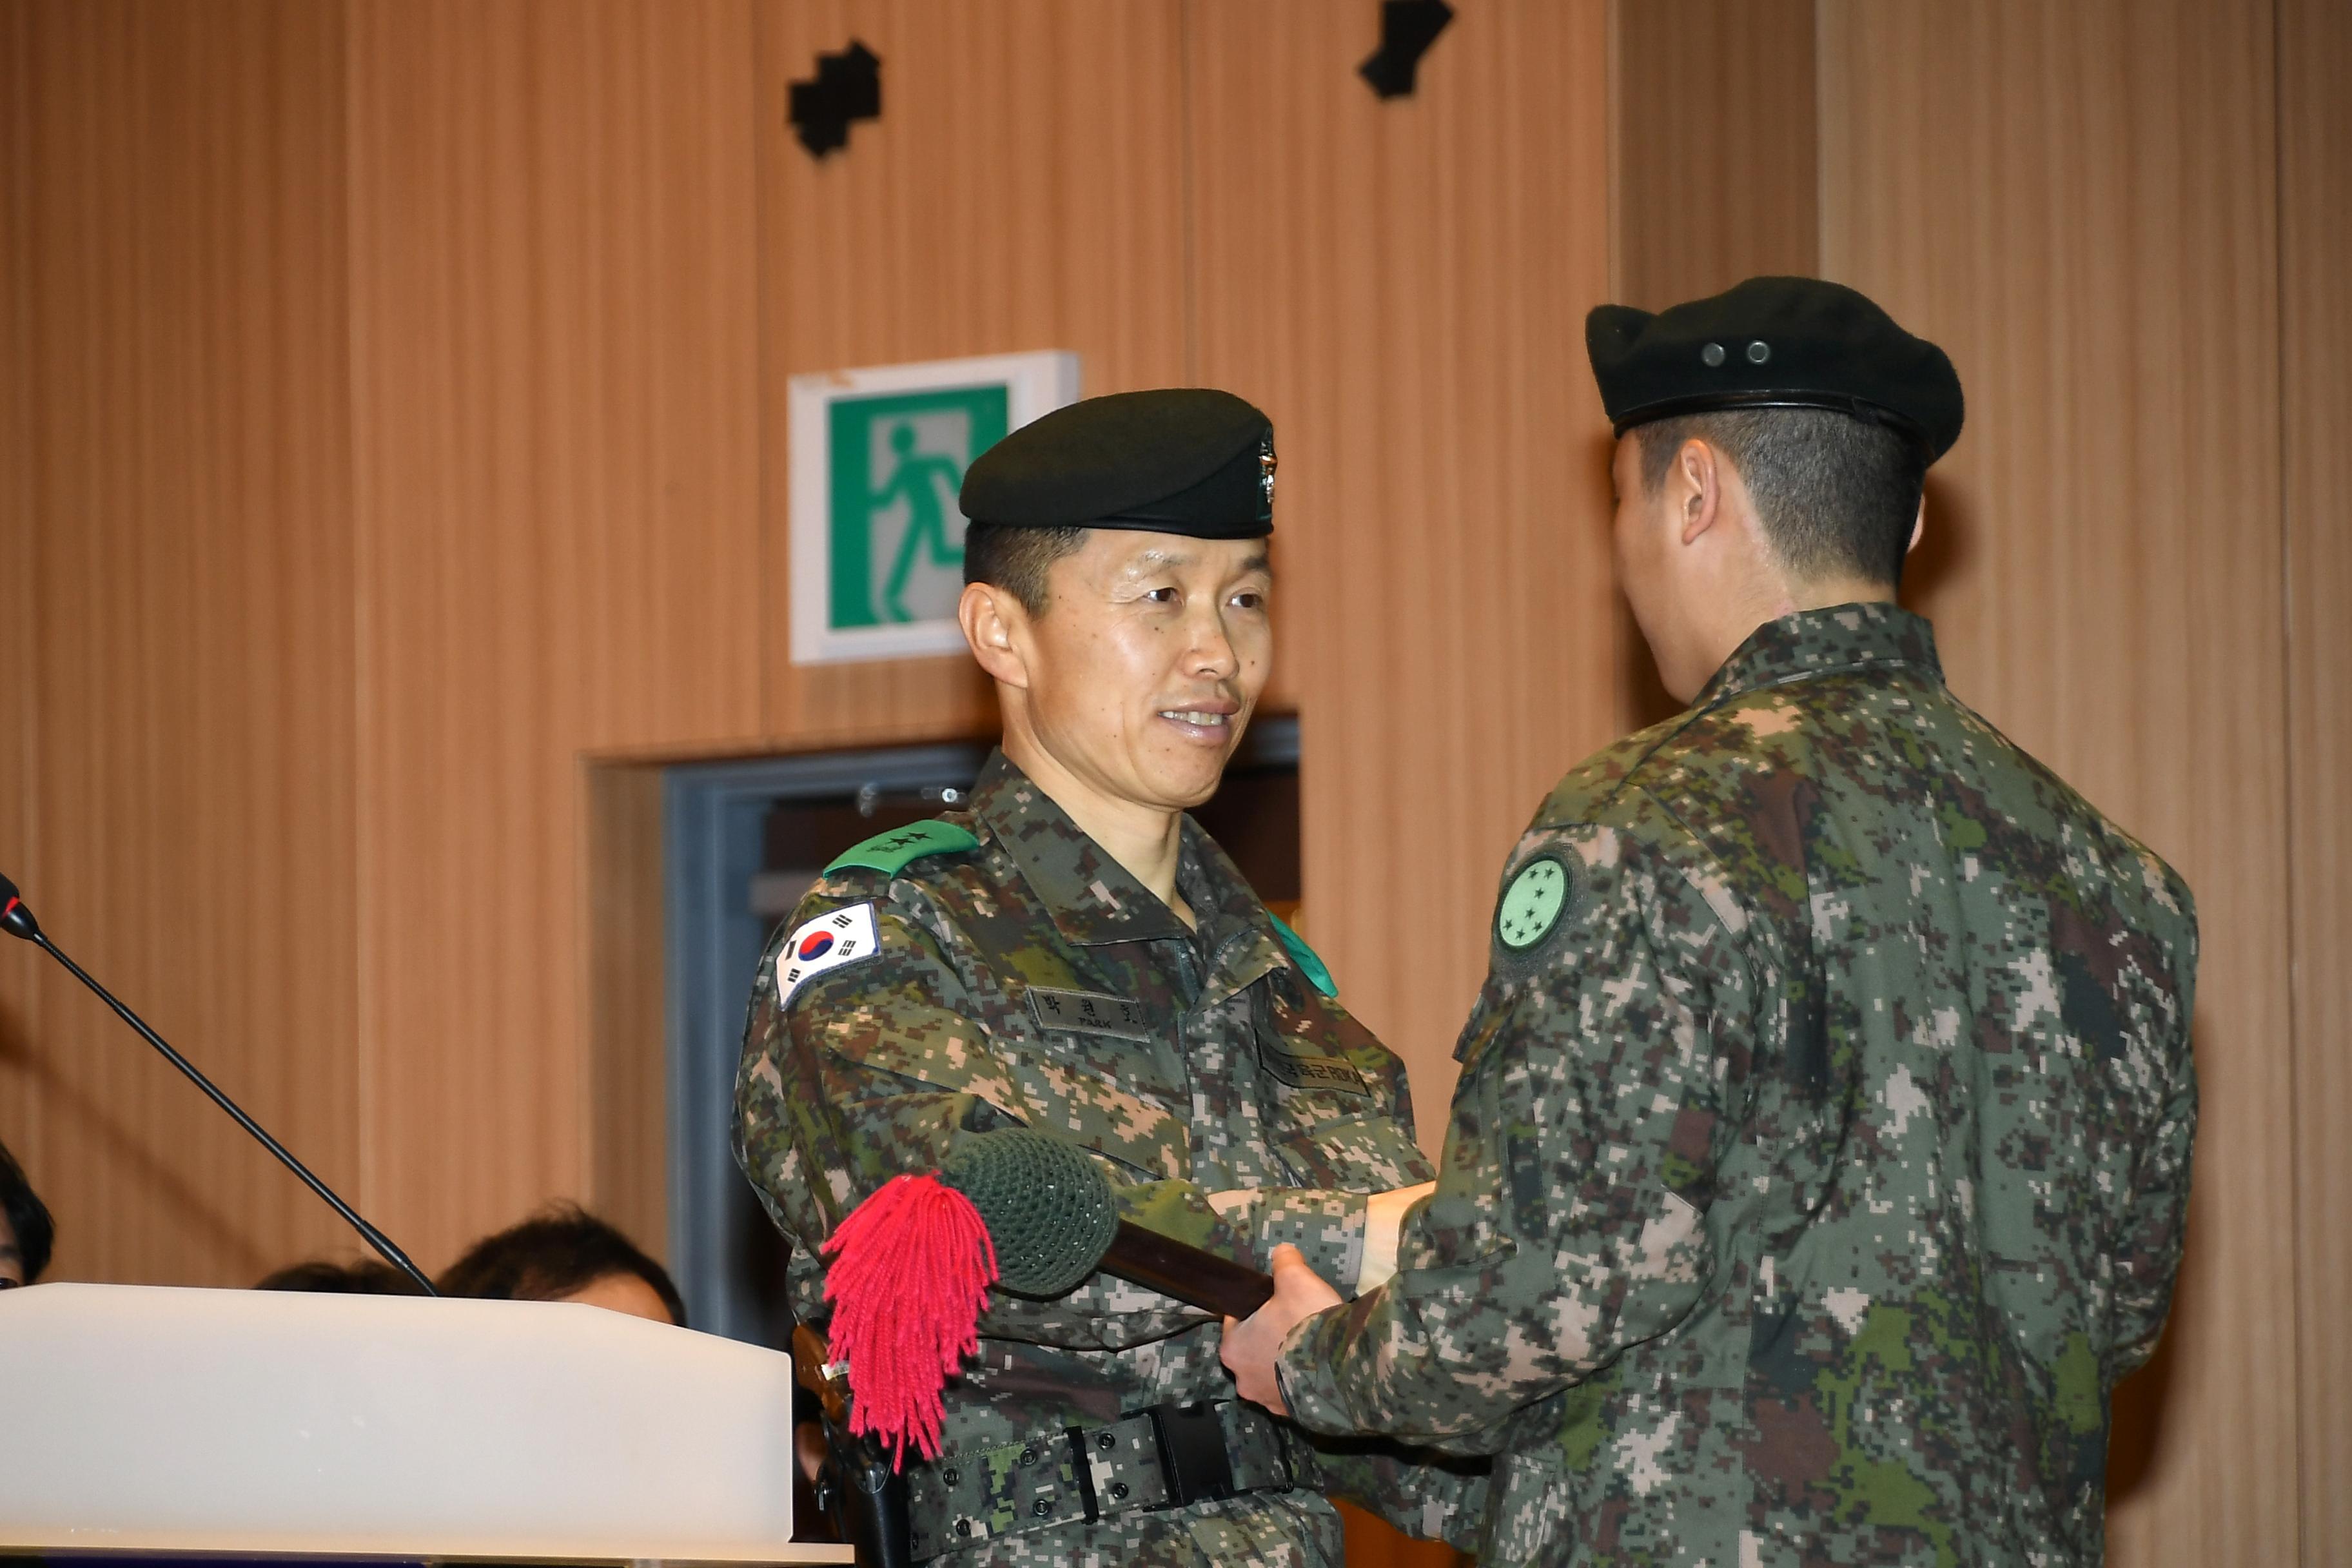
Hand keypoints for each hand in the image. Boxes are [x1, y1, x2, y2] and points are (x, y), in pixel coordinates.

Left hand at [1220, 1243, 1341, 1415]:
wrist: (1342, 1370)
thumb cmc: (1307, 1322)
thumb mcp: (1296, 1279)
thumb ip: (1284, 1262)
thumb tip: (1282, 1252)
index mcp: (1232, 1347)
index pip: (1235, 1320)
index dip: (1256, 1306)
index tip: (1276, 1301)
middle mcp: (1242, 1379)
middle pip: (1253, 1347)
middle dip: (1270, 1335)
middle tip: (1297, 1320)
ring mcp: (1267, 1401)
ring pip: (1271, 1371)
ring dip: (1285, 1360)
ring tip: (1311, 1344)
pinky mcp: (1291, 1414)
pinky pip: (1291, 1390)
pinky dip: (1301, 1380)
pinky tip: (1318, 1367)